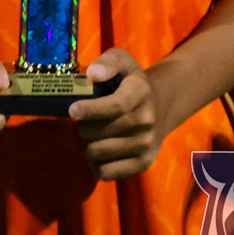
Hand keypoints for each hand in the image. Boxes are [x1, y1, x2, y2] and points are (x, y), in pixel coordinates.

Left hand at [69, 48, 166, 179]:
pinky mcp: (143, 163)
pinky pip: (105, 172)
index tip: (72, 110)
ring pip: (98, 153)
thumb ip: (107, 62)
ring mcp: (146, 144)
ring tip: (93, 135)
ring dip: (88, 144)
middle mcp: (147, 120)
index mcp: (140, 92)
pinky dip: (95, 164)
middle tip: (85, 122)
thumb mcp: (122, 62)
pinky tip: (99, 151)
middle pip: (99, 132)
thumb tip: (93, 74)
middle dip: (84, 127)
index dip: (90, 109)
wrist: (161, 107)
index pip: (116, 105)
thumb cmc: (130, 83)